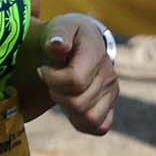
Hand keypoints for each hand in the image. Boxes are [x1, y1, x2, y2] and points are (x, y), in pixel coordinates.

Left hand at [39, 14, 117, 136]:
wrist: (78, 42)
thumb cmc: (63, 35)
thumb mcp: (58, 27)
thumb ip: (57, 35)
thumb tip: (57, 46)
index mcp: (96, 53)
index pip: (75, 81)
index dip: (52, 79)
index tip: (43, 69)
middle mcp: (109, 74)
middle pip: (78, 103)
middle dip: (56, 94)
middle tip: (51, 81)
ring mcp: (112, 92)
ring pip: (89, 118)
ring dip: (68, 109)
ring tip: (61, 93)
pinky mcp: (110, 105)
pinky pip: (99, 127)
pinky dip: (81, 122)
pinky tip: (70, 107)